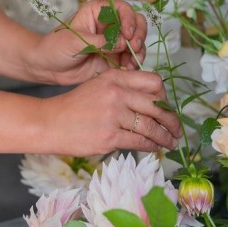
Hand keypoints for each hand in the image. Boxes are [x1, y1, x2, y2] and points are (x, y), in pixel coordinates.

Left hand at [34, 0, 147, 85]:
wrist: (48, 67)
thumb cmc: (56, 47)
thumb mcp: (76, 41)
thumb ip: (100, 42)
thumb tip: (124, 43)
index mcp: (99, 12)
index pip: (123, 9)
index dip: (129, 20)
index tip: (127, 34)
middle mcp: (110, 25)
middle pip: (136, 23)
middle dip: (139, 35)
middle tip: (134, 48)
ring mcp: (114, 42)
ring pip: (136, 42)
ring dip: (138, 52)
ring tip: (130, 63)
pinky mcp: (114, 59)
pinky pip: (131, 59)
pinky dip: (134, 64)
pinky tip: (128, 69)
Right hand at [39, 69, 181, 155]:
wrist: (51, 123)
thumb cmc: (75, 107)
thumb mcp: (99, 86)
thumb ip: (124, 89)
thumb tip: (152, 104)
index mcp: (116, 78)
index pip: (154, 83)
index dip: (165, 97)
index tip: (167, 108)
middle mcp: (117, 94)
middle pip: (157, 106)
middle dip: (172, 121)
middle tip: (177, 130)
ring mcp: (114, 116)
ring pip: (151, 127)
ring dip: (164, 137)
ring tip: (170, 143)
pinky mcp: (110, 137)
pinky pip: (139, 142)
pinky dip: (151, 146)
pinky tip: (155, 148)